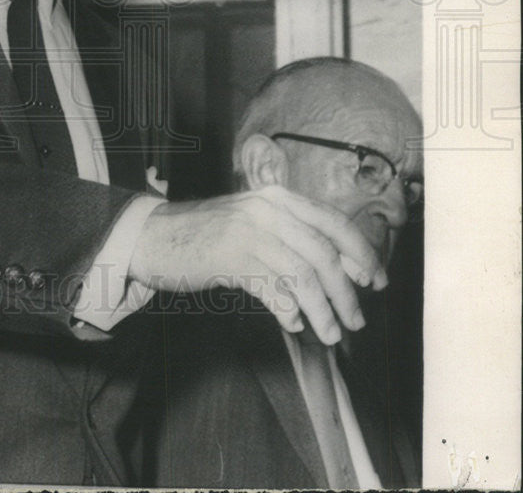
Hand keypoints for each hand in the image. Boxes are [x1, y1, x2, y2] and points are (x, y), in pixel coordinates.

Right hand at [127, 185, 385, 344]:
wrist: (154, 235)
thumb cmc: (206, 233)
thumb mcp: (251, 222)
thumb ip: (288, 236)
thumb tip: (336, 272)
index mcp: (276, 196)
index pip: (332, 221)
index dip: (360, 252)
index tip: (376, 280)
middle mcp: (266, 208)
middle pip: (322, 253)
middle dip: (346, 291)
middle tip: (356, 319)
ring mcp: (247, 231)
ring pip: (302, 274)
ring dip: (323, 310)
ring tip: (332, 333)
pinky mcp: (230, 257)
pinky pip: (273, 289)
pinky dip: (288, 310)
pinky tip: (293, 323)